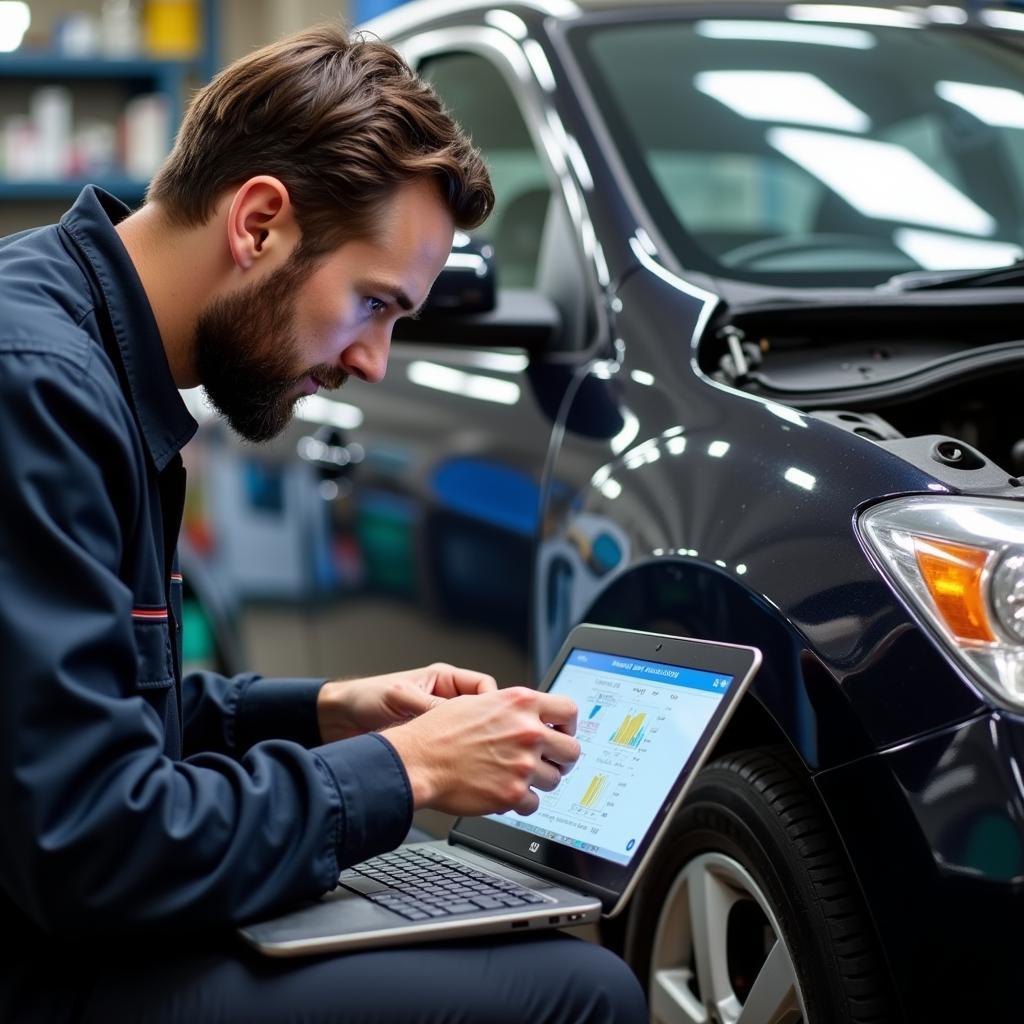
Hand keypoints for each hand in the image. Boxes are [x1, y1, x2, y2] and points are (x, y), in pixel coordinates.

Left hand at [317, 662, 497, 742]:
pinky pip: (452, 751)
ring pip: (469, 734)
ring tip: (469, 758)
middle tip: (487, 744)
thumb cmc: (364, 698)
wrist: (336, 722)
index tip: (492, 720)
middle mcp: (444, 700)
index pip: (483, 687)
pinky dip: (456, 759)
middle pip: (480, 713)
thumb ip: (429, 707)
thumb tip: (459, 718)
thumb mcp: (399, 696)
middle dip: (485, 728)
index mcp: (443, 679)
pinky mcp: (428, 744)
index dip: (491, 703)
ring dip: (469, 746)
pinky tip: (455, 768)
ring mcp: (437, 723)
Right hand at [383, 687, 580, 816]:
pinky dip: (522, 802)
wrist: (417, 761)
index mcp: (520, 703)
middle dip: (561, 759)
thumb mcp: (478, 702)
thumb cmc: (438, 732)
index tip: (563, 733)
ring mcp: (523, 764)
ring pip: (554, 780)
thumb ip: (511, 708)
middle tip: (547, 762)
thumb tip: (533, 715)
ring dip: (538, 782)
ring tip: (515, 777)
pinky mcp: (513, 793)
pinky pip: (535, 804)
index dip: (568, 725)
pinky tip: (505, 792)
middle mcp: (527, 731)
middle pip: (572, 750)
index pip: (569, 710)